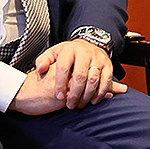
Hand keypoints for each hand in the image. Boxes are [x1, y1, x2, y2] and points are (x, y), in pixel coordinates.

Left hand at [9, 40, 125, 113]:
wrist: (90, 44)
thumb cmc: (69, 53)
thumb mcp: (54, 53)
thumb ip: (44, 60)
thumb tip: (41, 69)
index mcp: (70, 50)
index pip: (64, 68)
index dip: (60, 83)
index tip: (58, 96)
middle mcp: (85, 53)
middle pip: (80, 76)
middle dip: (75, 93)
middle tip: (70, 105)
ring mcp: (98, 59)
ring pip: (93, 80)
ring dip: (87, 95)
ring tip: (79, 105)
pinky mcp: (108, 65)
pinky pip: (106, 81)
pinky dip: (100, 93)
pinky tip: (93, 100)